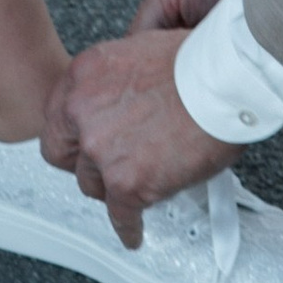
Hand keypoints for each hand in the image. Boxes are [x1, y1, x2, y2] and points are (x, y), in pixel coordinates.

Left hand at [42, 35, 236, 248]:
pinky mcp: (127, 183)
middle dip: (81, 163)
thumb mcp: (137, 51)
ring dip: (110, 188)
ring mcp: (102, 149)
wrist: (224, 80)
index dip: (73, 133)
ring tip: (130, 189)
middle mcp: (83, 110)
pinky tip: (134, 230)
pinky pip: (120, 216)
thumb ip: (115, 82)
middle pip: (62, 154)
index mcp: (85, 74)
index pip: (58, 116)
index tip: (82, 143)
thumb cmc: (196, 62)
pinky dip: (129, 227)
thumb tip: (118, 104)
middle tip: (100, 169)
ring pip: (91, 185)